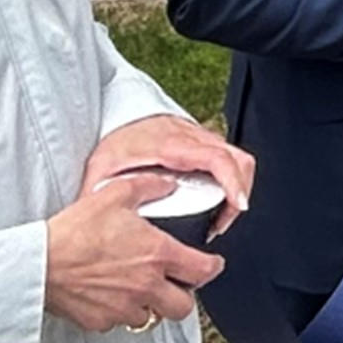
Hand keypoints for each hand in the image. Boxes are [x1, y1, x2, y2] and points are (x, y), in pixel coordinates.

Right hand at [44, 166, 217, 331]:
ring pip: (151, 317)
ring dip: (151, 305)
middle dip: (185, 296)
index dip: (213, 268)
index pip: (203, 271)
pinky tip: (112, 295)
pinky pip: (119, 321)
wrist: (39, 262)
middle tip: (177, 284)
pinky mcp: (101, 320)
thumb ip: (149, 186)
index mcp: (157, 255)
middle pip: (183, 307)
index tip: (211, 264)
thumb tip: (168, 184)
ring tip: (141, 289)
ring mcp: (124, 307)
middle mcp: (146, 286)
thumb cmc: (75, 230)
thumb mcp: (116, 194)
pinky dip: (120, 311)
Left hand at [84, 113, 254, 235]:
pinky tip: (214, 200)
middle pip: (238, 158)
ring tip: (219, 216)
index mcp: (170, 145)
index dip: (233, 182)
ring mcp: (199, 137)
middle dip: (240, 192)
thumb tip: (108, 225)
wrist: (114, 117)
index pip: (216, 158)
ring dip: (237, 188)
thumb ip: (106, 199)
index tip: (238, 205)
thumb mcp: (102, 173)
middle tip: (222, 221)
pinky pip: (228, 158)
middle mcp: (190, 137)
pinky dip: (230, 181)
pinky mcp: (201, 142)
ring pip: (238, 158)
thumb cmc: (111, 143)